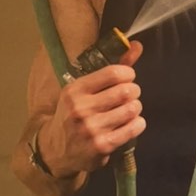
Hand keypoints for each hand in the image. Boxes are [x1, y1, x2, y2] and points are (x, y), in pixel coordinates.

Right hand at [39, 40, 145, 175]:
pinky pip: (133, 129)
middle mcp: (81, 108)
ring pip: (131, 109)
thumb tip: (137, 45)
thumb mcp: (83, 91)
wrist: (56, 150)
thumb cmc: (73, 115)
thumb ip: (111, 69)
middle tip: (130, 95)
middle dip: (134, 91)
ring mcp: (91, 128)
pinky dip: (138, 124)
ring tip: (129, 109)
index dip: (128, 74)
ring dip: (136, 108)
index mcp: (75, 90)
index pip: (113, 73)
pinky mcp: (102, 146)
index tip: (128, 78)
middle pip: (126, 91)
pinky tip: (132, 123)